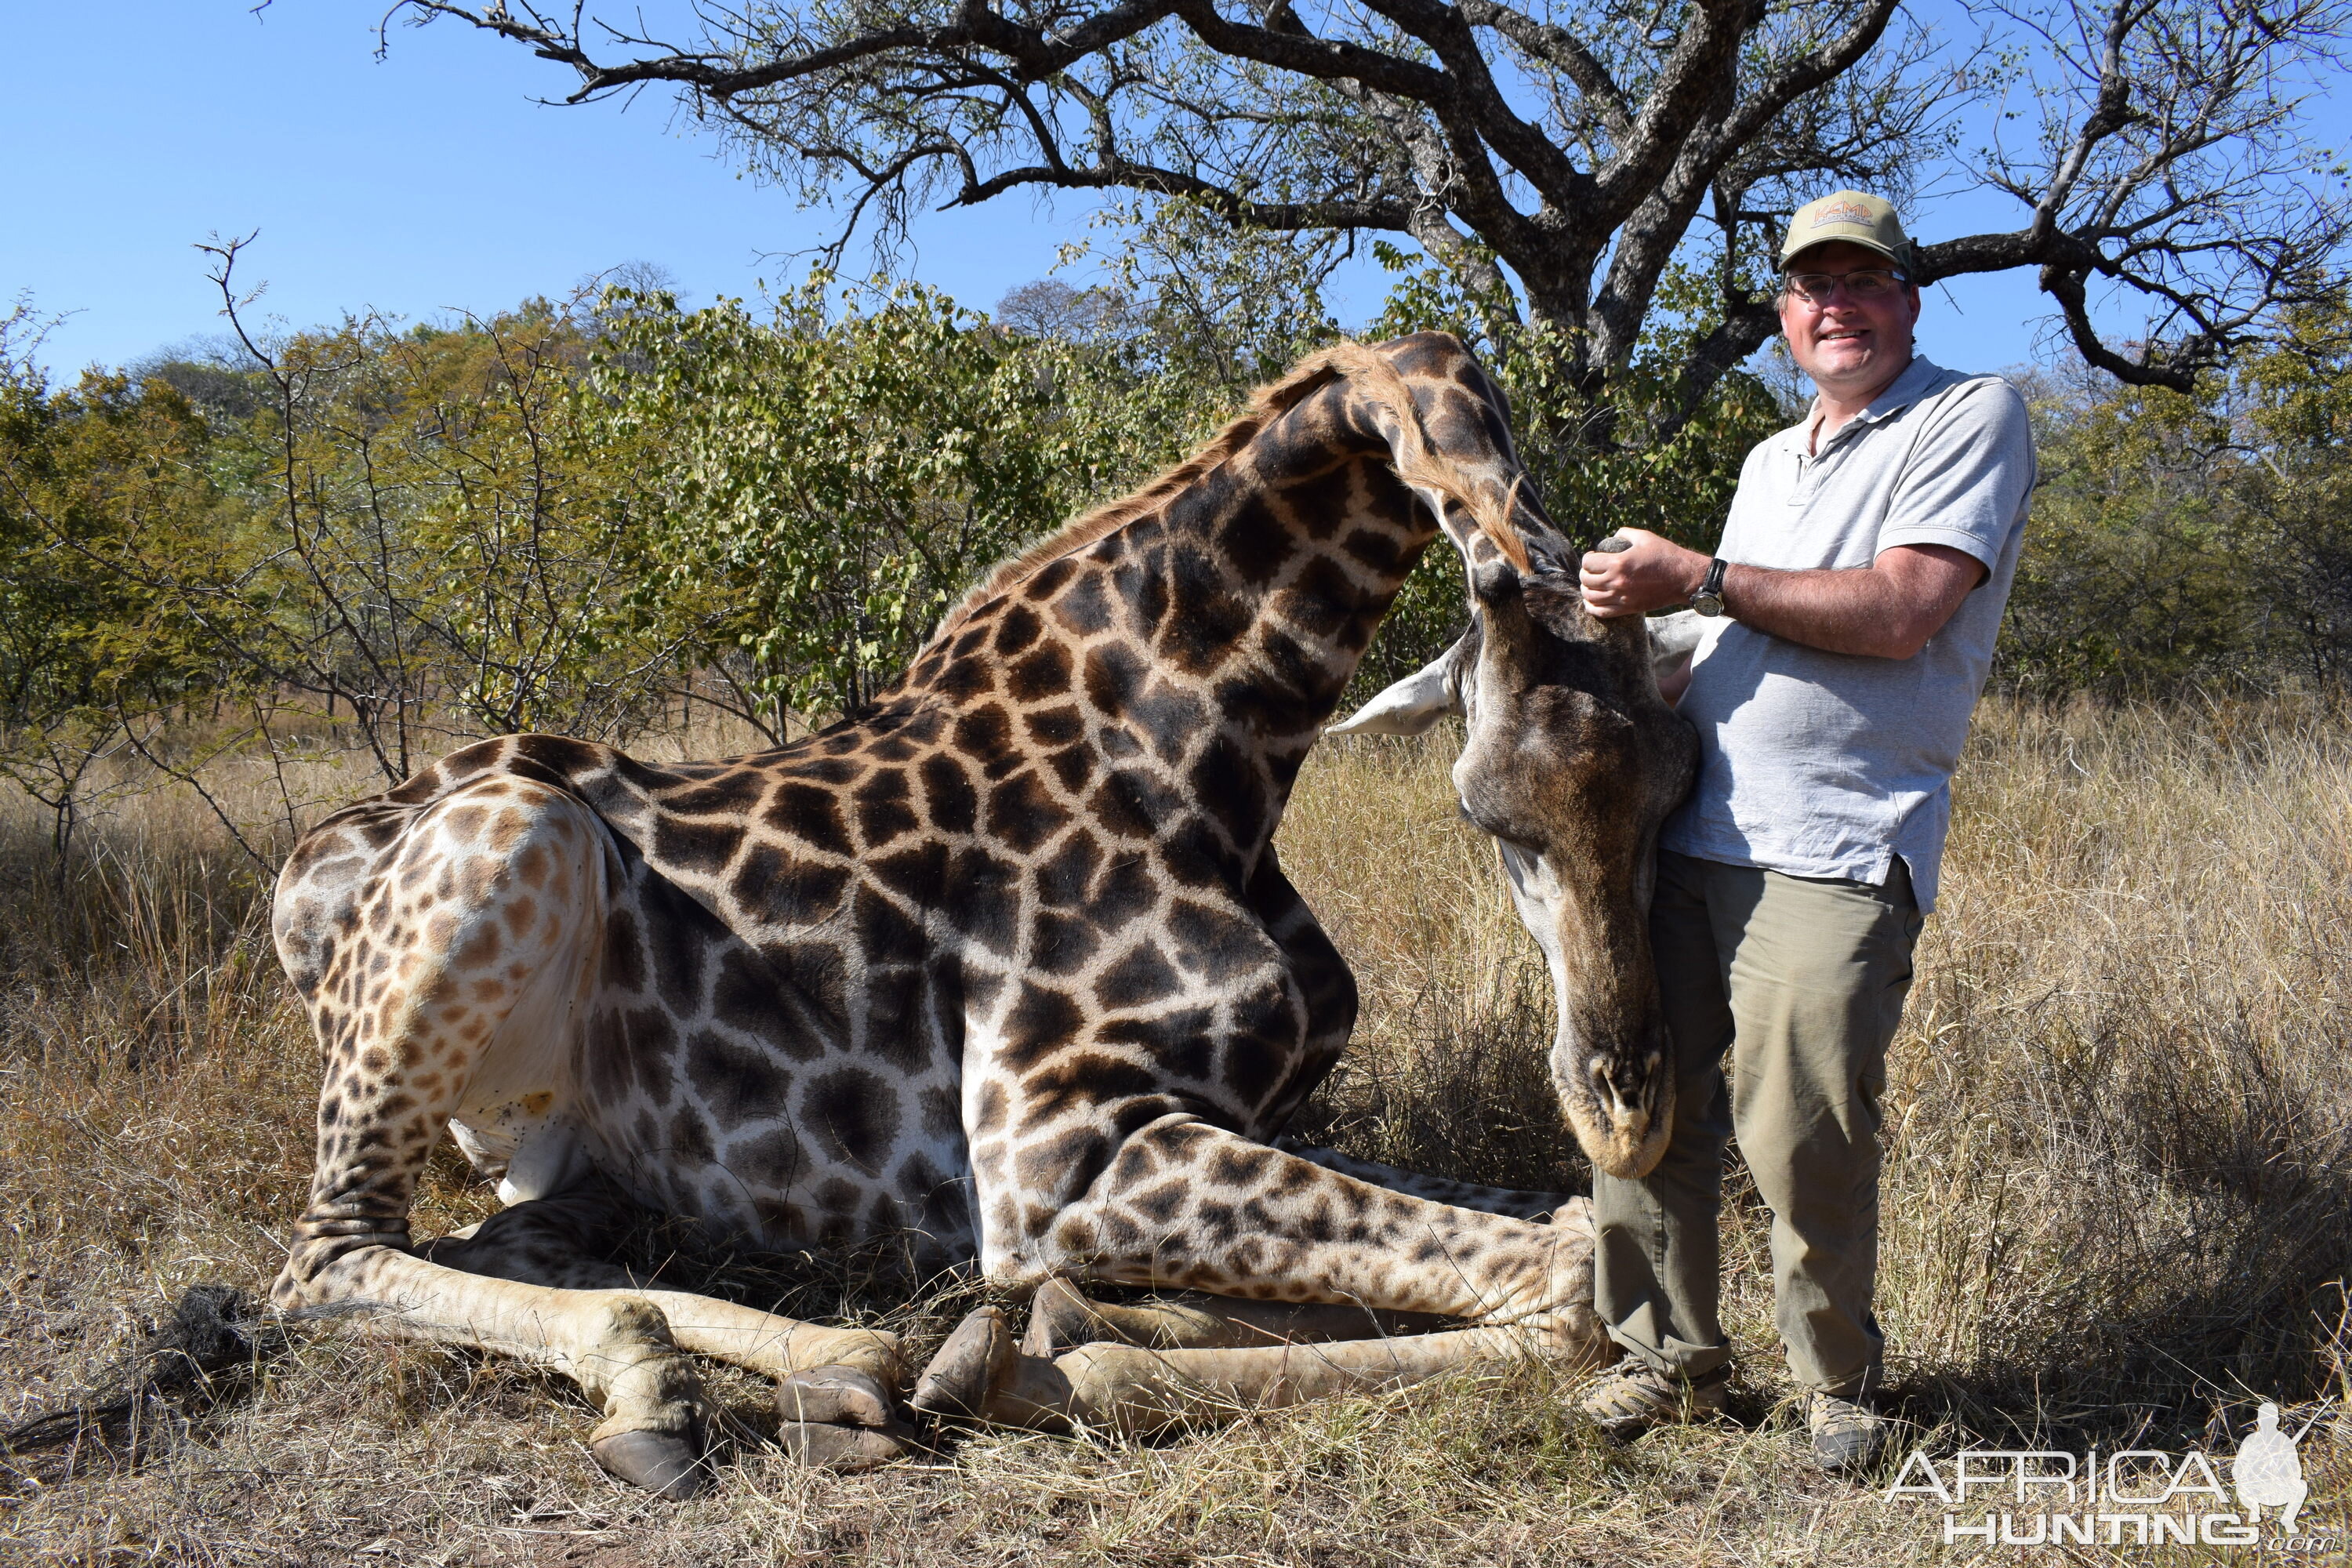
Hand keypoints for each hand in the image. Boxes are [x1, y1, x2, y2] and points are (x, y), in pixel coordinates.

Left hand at [1579, 528, 1709, 618]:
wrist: (1683, 578)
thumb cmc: (1665, 555)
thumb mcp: (1645, 537)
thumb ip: (1624, 534)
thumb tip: (1613, 535)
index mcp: (1619, 563)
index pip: (1588, 563)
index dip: (1587, 558)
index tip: (1592, 556)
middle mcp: (1617, 582)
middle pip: (1586, 580)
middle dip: (1585, 573)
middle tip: (1591, 569)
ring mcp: (1621, 597)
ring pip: (1590, 597)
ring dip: (1587, 589)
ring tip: (1590, 584)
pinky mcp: (1628, 608)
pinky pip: (1602, 612)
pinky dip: (1592, 607)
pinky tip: (1593, 601)